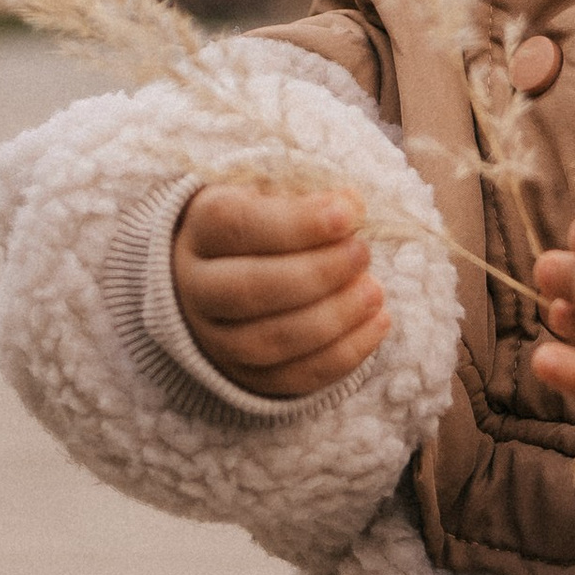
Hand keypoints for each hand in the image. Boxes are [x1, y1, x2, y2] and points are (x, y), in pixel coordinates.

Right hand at [171, 184, 386, 399]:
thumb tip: (352, 206)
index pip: (236, 225)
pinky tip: (378, 322)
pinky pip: (293, 378)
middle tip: (363, 253)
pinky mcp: (245, 377)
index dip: (296, 222)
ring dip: (333, 318)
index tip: (349, 214)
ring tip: (374, 291)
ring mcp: (215, 339)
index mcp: (201, 230)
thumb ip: (309, 198)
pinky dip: (343, 354)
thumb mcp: (276, 195)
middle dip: (318, 273)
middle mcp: (196, 288)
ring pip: (269, 341)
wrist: (229, 275)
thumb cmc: (266, 227)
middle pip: (249, 289)